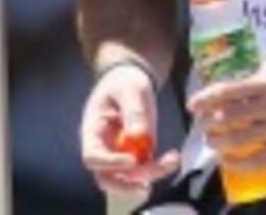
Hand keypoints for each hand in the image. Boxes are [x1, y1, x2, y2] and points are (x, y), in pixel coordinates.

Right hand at [79, 62, 180, 193]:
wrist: (130, 81)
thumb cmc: (124, 83)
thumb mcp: (129, 89)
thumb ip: (133, 110)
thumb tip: (137, 136)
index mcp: (92, 132)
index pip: (92, 157)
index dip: (110, 163)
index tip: (131, 160)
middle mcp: (103, 148)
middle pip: (106, 178)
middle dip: (126, 184)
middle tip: (147, 183)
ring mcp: (119, 154)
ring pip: (128, 178)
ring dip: (149, 176)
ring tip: (171, 162)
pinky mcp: (137, 154)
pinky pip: (145, 169)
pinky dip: (159, 168)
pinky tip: (173, 159)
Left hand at [188, 58, 265, 170]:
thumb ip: (258, 74)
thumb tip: (238, 82)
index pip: (228, 91)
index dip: (206, 98)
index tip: (194, 104)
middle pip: (228, 117)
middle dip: (209, 122)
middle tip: (202, 124)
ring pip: (239, 139)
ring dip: (219, 142)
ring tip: (211, 141)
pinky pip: (258, 160)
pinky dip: (239, 163)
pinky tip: (229, 161)